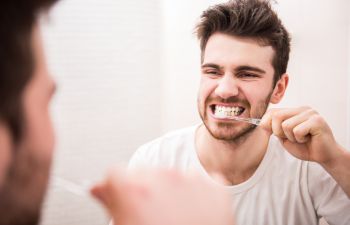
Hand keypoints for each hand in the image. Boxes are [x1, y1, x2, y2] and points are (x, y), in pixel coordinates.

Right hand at [91, 168, 234, 224]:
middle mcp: (163, 179)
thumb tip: (101, 190)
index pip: (115, 174)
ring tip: (172, 219)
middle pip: (143, 173)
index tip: (119, 196)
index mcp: (135, 190)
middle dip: (141, 190)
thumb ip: (110, 205)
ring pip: (170, 175)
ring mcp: (191, 182)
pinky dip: (194, 195)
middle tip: (148, 216)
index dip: (115, 188)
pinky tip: (191, 215)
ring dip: (168, 191)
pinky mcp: (215, 188)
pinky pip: (198, 182)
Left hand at [259, 107, 342, 165]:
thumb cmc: (304, 147)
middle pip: (276, 116)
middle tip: (291, 138)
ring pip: (286, 125)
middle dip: (278, 132)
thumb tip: (261, 123)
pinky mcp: (317, 121)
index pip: (272, 111)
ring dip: (291, 137)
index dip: (266, 123)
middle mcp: (302, 109)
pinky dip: (299, 139)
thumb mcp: (284, 137)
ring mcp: (310, 113)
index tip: (273, 134)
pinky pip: (297, 130)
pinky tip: (308, 139)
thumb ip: (274, 129)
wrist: (324, 156)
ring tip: (302, 139)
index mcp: (294, 111)